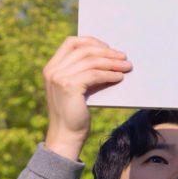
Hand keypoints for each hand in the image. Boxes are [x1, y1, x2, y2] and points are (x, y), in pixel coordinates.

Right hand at [42, 36, 131, 160]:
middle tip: (123, 57)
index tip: (107, 47)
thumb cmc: (74, 115)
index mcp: (51, 68)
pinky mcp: (69, 86)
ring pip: (91, 61)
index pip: (71, 43)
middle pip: (84, 50)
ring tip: (126, 67)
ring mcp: (59, 78)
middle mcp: (53, 70)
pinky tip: (119, 78)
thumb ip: (83, 73)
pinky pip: (95, 74)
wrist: (66, 137)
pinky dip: (109, 74)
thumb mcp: (76, 89)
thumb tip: (108, 59)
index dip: (91, 41)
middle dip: (106, 52)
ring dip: (112, 63)